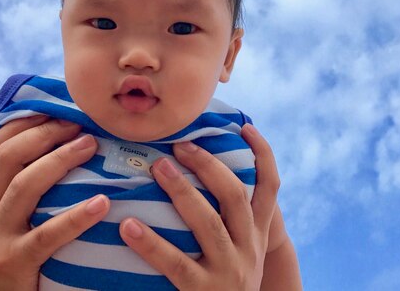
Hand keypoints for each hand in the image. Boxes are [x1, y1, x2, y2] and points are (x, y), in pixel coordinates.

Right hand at [0, 117, 109, 290]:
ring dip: (59, 160)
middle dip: (44, 135)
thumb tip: (51, 161)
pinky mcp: (14, 262)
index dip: (24, 125)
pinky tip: (102, 204)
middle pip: (10, 158)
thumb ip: (11, 194)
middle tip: (80, 123)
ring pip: (24, 186)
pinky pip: (48, 235)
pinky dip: (76, 217)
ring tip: (91, 146)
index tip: (55, 110)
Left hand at [119, 124, 279, 289]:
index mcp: (258, 235)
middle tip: (180, 144)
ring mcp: (230, 270)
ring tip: (157, 168)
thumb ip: (230, 223)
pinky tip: (128, 225)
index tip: (245, 125)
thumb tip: (199, 181)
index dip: (262, 153)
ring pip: (209, 222)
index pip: (271, 187)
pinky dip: (152, 243)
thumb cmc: (226, 285)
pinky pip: (176, 263)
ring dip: (182, 192)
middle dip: (208, 164)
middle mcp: (249, 248)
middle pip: (234, 195)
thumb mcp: (241, 254)